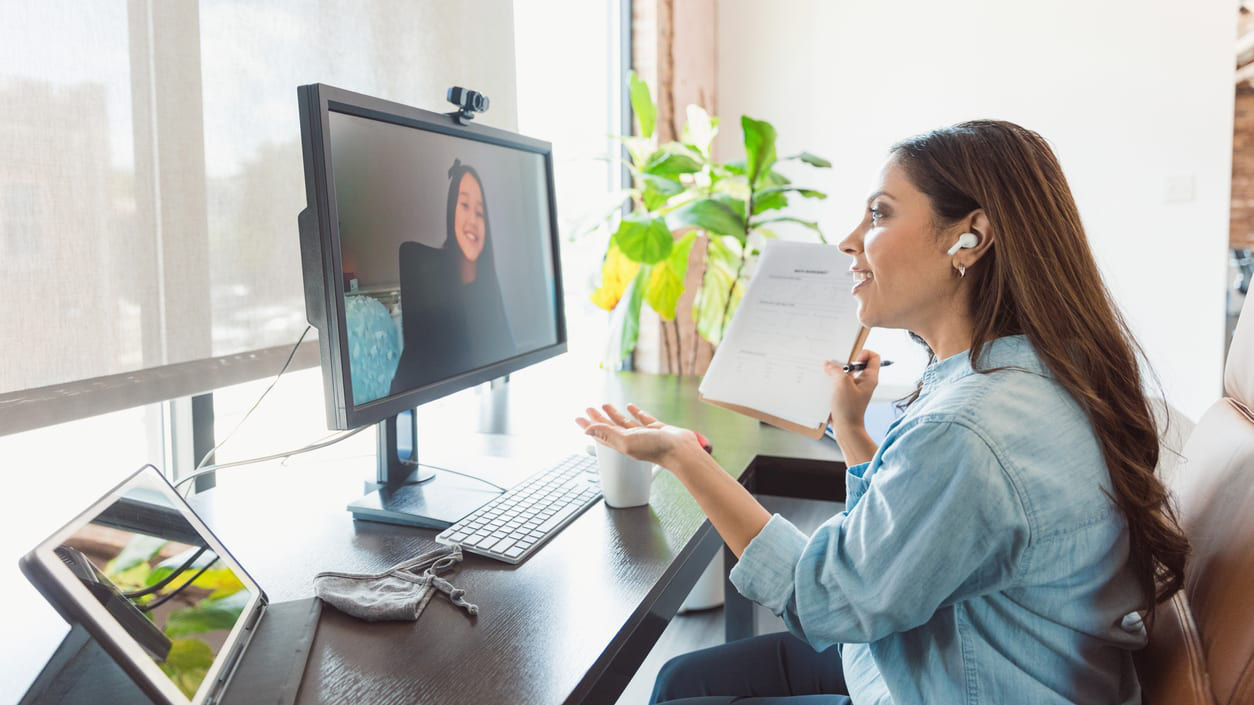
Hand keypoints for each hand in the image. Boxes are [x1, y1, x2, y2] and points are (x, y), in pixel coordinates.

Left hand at [574, 403, 701, 468]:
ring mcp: (643, 434)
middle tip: (588, 409)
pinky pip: (642, 419)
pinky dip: (635, 412)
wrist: (680, 450)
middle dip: (597, 418)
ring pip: (623, 423)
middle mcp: (631, 440)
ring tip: (604, 405)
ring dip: (613, 414)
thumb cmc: (656, 449)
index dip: (588, 426)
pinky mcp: (656, 429)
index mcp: (622, 443)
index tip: (578, 418)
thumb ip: (607, 435)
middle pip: (609, 428)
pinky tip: (631, 407)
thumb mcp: (626, 441)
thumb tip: (587, 430)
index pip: (600, 434)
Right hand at [825, 347, 880, 433]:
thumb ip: (836, 370)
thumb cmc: (848, 409)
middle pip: (858, 362)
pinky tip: (826, 383)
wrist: (846, 428)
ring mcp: (855, 388)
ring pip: (847, 372)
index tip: (852, 361)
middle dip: (845, 362)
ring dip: (837, 371)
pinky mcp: (847, 393)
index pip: (873, 356)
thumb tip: (829, 364)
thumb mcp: (842, 384)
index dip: (863, 353)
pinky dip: (834, 380)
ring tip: (829, 374)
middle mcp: (864, 381)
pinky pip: (841, 381)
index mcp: (870, 377)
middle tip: (836, 366)